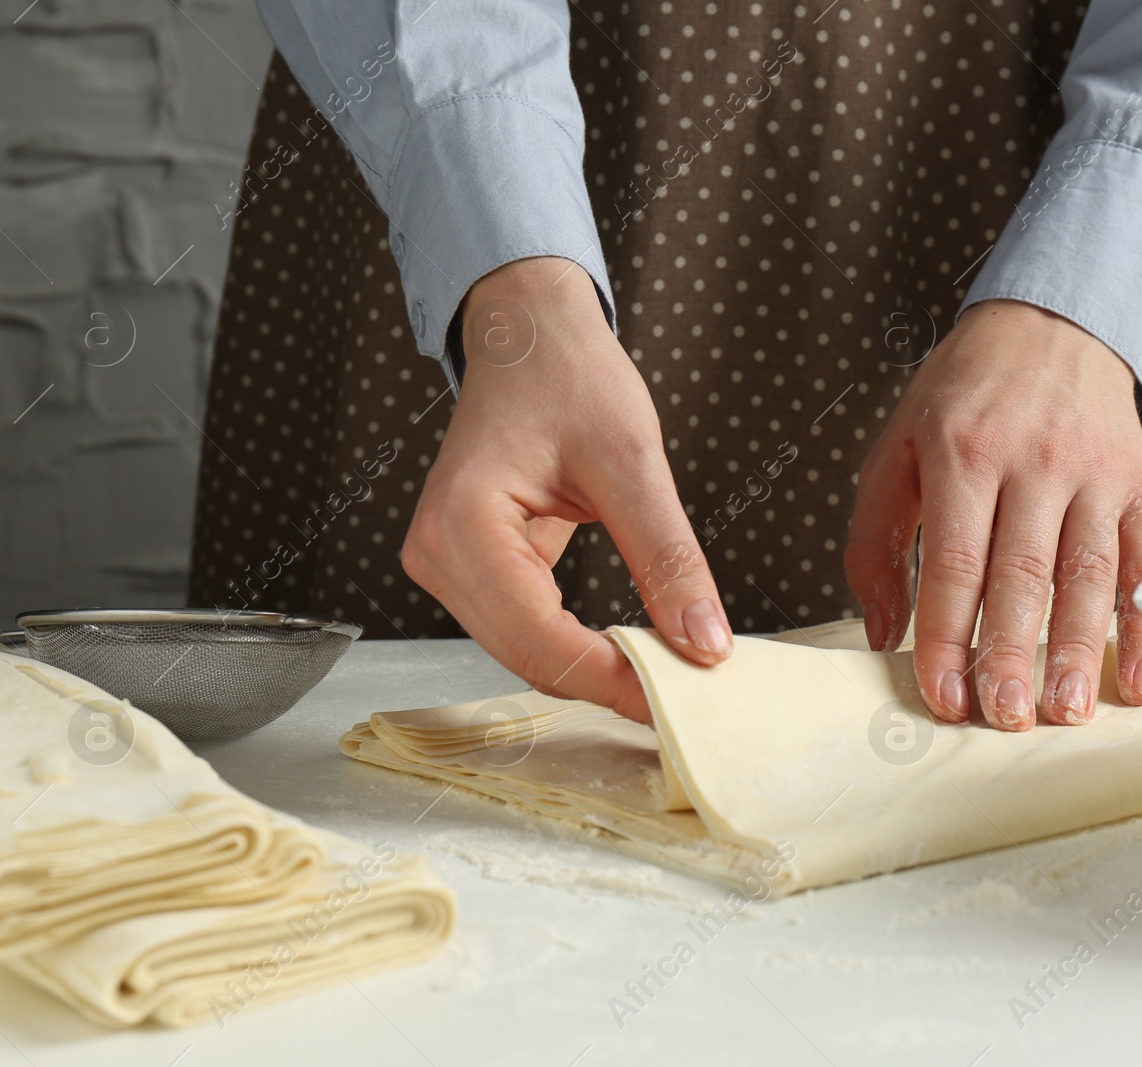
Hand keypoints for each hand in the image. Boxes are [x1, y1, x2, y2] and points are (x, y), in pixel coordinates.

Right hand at [400, 258, 732, 721]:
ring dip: (595, 670)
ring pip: (526, 653)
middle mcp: (436, 553)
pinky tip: (633, 649)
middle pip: (528, 656)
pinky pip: (527, 629)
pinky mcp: (471, 569)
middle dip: (607, 682)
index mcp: (462, 523)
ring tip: (668, 676)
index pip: (540, 637)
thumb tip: (704, 644)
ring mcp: (447, 565)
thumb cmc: (567, 375)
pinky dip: (581, 645)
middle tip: (686, 700)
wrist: (528, 334)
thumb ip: (669, 557)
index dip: (613, 680)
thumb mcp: (632, 460)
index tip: (680, 702)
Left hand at [845, 299, 1141, 729]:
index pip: (955, 561)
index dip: (949, 634)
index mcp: (964, 451)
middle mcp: (1035, 462)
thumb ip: (877, 540)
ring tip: (1067, 711)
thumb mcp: (896, 448)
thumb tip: (882, 633)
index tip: (943, 696)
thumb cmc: (961, 399)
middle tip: (1006, 717)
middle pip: (1024, 573)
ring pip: (1089, 573)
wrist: (1051, 324)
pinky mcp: (1139, 485)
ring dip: (1079, 649)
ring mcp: (1095, 474)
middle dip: (1013, 653)